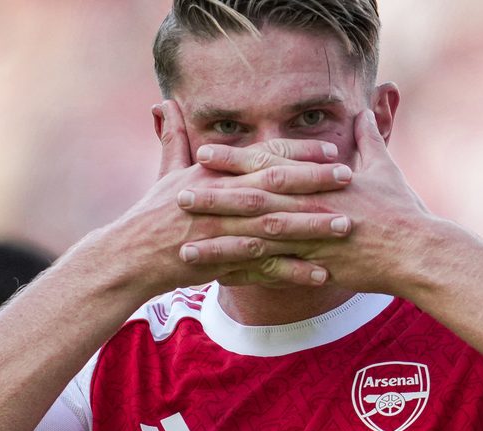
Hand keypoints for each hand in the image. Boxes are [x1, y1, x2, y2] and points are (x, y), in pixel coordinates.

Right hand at [77, 100, 357, 297]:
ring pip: (276, 228)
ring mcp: (224, 232)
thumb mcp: (165, 171)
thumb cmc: (153, 211)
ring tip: (346, 226)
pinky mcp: (224, 263)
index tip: (331, 149)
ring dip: (312, 227)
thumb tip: (164, 102)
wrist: (132, 255)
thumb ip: (174, 138)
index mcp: (214, 175)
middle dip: (314, 182)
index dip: (299, 153)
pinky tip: (322, 276)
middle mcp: (221, 199)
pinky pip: (264, 269)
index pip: (263, 157)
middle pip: (275, 187)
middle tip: (350, 178)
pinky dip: (292, 273)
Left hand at [176, 110, 434, 294]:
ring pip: (254, 241)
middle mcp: (308, 207)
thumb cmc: (402, 209)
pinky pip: (272, 274)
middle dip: (213, 198)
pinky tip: (219, 282)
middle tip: (177, 196)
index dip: (234, 160)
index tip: (204, 154)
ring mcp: (309, 240)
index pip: (268, 166)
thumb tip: (365, 111)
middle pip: (252, 201)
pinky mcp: (314, 269)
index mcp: (318, 181)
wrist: (417, 251)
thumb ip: (370, 139)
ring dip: (218, 242)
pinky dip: (245, 277)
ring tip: (184, 245)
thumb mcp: (385, 167)